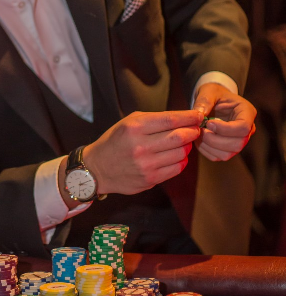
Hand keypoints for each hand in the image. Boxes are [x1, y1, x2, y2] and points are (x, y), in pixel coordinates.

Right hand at [83, 109, 202, 195]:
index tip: (198, 116)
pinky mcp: (150, 180)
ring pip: (181, 154)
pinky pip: (176, 169)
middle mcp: (140, 146)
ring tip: (184, 143)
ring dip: (187, 146)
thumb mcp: (128, 123)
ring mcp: (146, 165)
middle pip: (179, 137)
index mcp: (134, 128)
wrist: (97, 168)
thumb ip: (154, 120)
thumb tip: (183, 119)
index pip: (170, 120)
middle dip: (192, 132)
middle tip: (196, 129)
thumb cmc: (115, 141)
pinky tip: (176, 156)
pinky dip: (181, 161)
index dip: (189, 117)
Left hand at [192, 83, 255, 161]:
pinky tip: (199, 139)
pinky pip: (218, 157)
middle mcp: (247, 129)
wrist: (214, 101)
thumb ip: (204, 101)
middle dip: (215, 140)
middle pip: (238, 144)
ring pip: (228, 153)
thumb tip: (199, 114)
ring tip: (198, 133)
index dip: (225, 129)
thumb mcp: (209, 91)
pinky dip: (206, 151)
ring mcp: (239, 141)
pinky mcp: (228, 149)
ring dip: (209, 146)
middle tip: (200, 130)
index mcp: (247, 112)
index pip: (243, 127)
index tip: (209, 122)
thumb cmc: (214, 94)